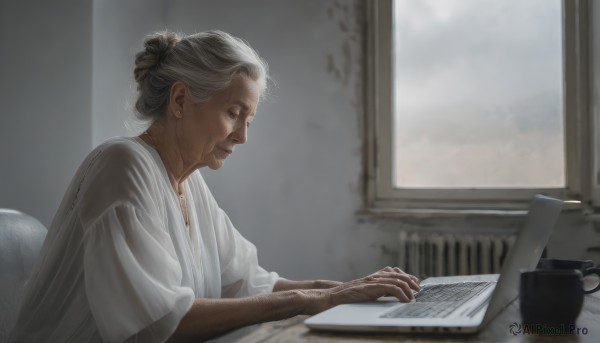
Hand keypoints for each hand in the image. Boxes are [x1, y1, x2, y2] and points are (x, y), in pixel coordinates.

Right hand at [304, 267, 419, 313]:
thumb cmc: (347, 297)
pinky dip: (401, 293)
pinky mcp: (371, 288)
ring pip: (397, 280)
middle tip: (418, 290)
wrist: (332, 296)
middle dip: (411, 281)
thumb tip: (391, 294)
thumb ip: (376, 290)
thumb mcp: (365, 291)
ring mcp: (373, 281)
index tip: (415, 283)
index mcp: (373, 276)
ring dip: (408, 288)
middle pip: (398, 275)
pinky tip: (405, 300)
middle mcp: (374, 276)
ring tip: (414, 296)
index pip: (394, 271)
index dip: (406, 276)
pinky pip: (391, 288)